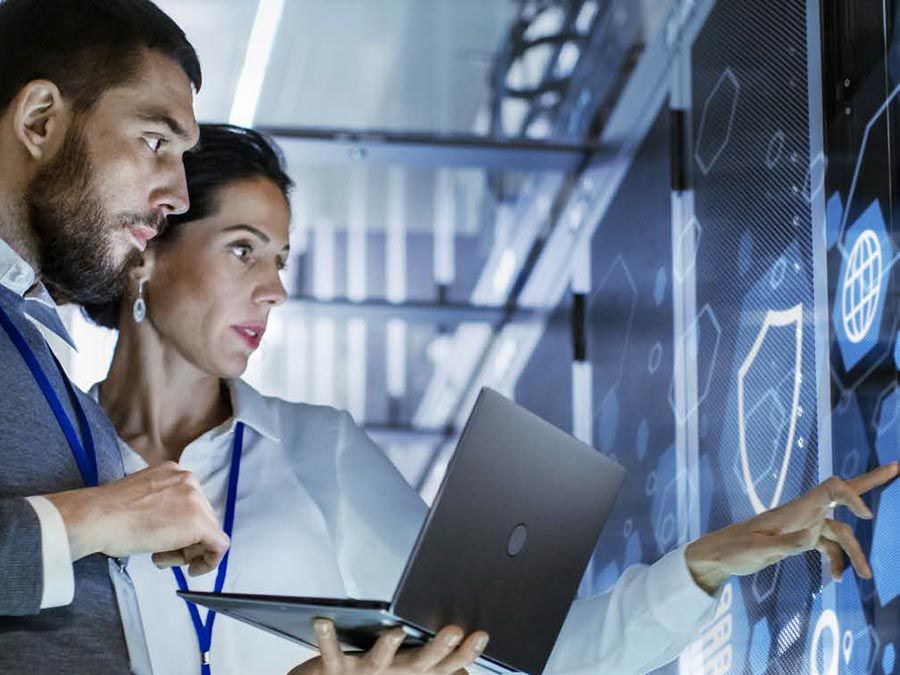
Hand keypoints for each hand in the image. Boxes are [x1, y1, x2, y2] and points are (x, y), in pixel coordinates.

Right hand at [45, 461, 229, 575]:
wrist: (97, 518)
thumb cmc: (108, 514)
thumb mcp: (141, 499)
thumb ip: (162, 505)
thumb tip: (171, 525)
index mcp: (174, 472)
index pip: (190, 505)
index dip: (180, 528)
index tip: (166, 542)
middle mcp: (189, 480)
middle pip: (202, 518)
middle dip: (185, 541)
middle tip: (162, 554)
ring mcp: (196, 499)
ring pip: (208, 532)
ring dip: (187, 551)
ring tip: (160, 557)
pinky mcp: (199, 522)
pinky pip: (219, 545)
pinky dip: (209, 561)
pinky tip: (192, 569)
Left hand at [287, 619, 488, 674]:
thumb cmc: (377, 673)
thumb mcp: (412, 668)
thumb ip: (440, 660)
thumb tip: (469, 654)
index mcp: (417, 672)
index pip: (448, 664)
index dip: (466, 651)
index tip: (481, 634)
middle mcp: (396, 674)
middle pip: (422, 663)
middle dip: (439, 647)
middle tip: (453, 630)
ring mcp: (368, 673)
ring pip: (379, 660)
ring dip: (388, 646)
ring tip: (395, 631)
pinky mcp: (337, 669)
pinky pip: (331, 652)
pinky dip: (326, 637)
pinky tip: (323, 620)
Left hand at [685, 463, 898, 593]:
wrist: (718, 555)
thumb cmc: (734, 550)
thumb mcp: (758, 550)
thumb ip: (786, 544)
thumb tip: (813, 536)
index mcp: (794, 510)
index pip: (829, 489)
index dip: (851, 495)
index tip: (866, 515)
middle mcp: (802, 513)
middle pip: (840, 494)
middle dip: (869, 483)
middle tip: (897, 467)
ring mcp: (802, 525)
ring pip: (839, 532)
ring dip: (854, 552)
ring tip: (866, 577)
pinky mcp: (799, 538)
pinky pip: (827, 545)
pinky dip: (836, 560)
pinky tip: (835, 578)